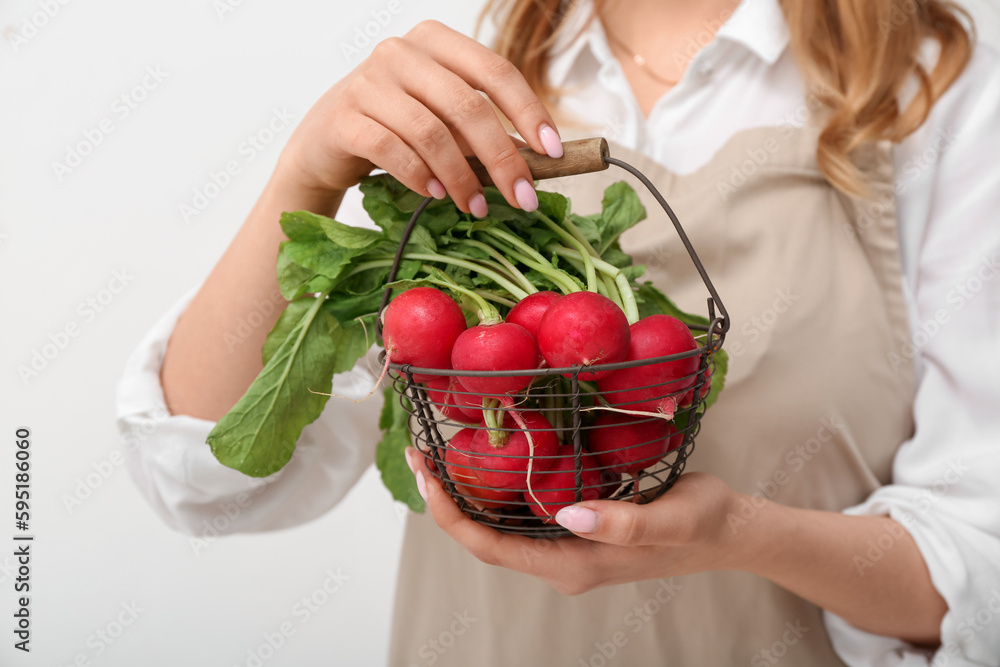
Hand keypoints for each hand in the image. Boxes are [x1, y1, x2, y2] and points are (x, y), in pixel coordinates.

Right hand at [275, 20, 562, 215]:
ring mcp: (368, 82)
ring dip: (461, 177)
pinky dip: (420, 176)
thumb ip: (480, 130)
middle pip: (467, 105)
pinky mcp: (343, 117)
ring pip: (431, 132)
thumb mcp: (441, 119)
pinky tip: (434, 195)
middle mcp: (401, 52)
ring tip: (475, 206)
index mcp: (436, 42)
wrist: (324, 145)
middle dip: (501, 158)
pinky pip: (392, 149)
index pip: (495, 71)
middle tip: (521, 197)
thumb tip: (537, 162)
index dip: (528, 112)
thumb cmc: (395, 129)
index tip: (553, 153)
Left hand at [406, 447, 745, 594]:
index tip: (426, 475)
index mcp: (573, 564)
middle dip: (448, 497)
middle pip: (486, 535)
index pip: (491, 546)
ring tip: (445, 449)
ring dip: (471, 489)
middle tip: (423, 452)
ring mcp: (568, 544)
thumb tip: (565, 515)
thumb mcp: (672, 520)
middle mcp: (561, 559)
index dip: (450, 514)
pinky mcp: (578, 526)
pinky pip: (525, 510)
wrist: (730, 530)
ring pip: (502, 522)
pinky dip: (501, 483)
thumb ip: (624, 523)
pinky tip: (495, 453)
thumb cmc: (705, 523)